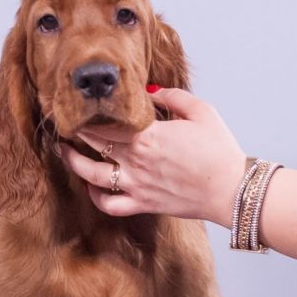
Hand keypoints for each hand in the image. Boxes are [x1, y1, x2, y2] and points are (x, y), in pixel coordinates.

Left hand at [60, 88, 245, 224]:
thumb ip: (171, 97)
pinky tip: (91, 187)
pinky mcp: (143, 203)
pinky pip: (110, 205)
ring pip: (92, 175)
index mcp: (148, 134)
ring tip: (64, 153)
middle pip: (94, 143)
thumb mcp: (200, 111)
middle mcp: (135, 160)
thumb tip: (149, 91)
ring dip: (74, 163)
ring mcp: (136, 184)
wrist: (231, 189)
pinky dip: (96, 198)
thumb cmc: (219, 150)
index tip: (79, 105)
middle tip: (66, 123)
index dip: (88, 114)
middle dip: (77, 131)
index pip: (106, 121)